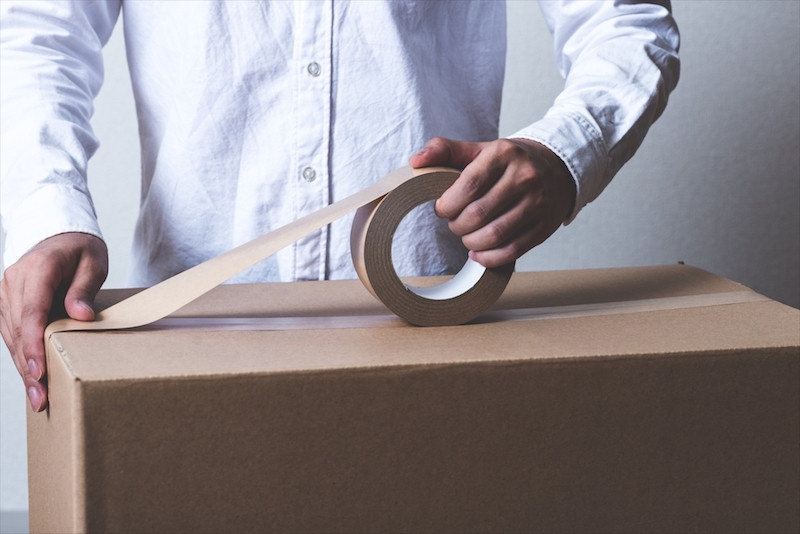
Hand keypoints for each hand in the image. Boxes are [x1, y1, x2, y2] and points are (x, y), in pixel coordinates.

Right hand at [0, 233, 107, 411]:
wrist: (59, 236)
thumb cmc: (80, 249)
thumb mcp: (93, 262)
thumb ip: (84, 288)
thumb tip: (81, 316)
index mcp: (38, 269)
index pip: (32, 311)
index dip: (33, 343)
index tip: (39, 369)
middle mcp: (14, 282)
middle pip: (19, 330)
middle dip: (28, 366)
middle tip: (42, 398)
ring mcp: (7, 294)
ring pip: (11, 336)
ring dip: (23, 367)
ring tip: (38, 397)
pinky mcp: (7, 304)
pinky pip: (11, 333)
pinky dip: (21, 356)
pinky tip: (31, 378)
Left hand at [409, 137, 575, 267]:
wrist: (559, 166)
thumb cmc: (510, 161)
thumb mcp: (481, 149)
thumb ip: (445, 150)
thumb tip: (415, 162)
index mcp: (504, 154)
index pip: (468, 186)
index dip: (448, 205)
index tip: (442, 209)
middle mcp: (524, 177)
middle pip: (478, 214)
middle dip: (457, 226)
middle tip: (455, 224)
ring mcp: (537, 203)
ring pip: (494, 236)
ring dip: (471, 243)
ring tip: (467, 237)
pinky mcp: (544, 227)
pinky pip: (512, 251)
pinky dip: (489, 258)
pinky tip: (479, 253)